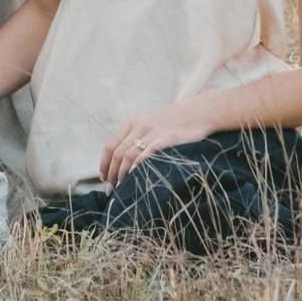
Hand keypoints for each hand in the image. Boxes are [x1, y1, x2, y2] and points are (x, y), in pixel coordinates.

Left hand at [99, 103, 218, 186]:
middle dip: (112, 172)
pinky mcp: (167, 138)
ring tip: (121, 187)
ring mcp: (153, 131)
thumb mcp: (149, 124)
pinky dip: (138, 166)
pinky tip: (134, 177)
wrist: (197, 113)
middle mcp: (140, 125)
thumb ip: (134, 137)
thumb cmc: (172, 123)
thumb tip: (119, 161)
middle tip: (112, 187)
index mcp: (133, 121)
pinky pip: (147, 153)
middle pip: (118, 152)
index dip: (104, 162)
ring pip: (129, 155)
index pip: (111, 144)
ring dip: (122, 174)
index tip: (104, 177)